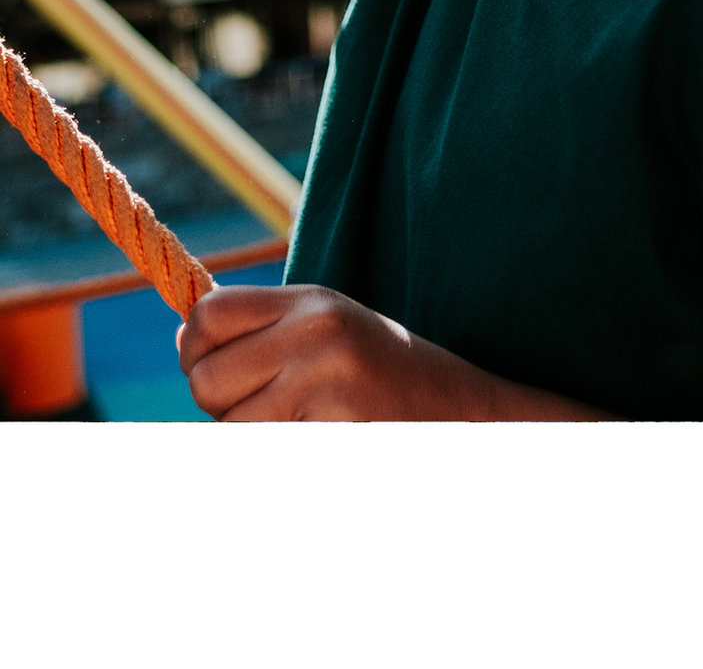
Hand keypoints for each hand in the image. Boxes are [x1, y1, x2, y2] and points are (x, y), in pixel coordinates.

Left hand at [177, 284, 602, 420]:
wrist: (466, 414)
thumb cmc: (386, 377)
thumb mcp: (331, 331)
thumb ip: (266, 330)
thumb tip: (184, 335)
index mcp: (314, 302)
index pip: (208, 314)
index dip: (195, 346)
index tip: (216, 364)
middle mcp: (316, 332)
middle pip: (205, 378)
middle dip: (220, 403)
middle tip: (270, 404)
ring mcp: (323, 382)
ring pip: (227, 427)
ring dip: (248, 435)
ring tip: (302, 423)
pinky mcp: (327, 428)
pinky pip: (260, 451)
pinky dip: (276, 453)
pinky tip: (318, 440)